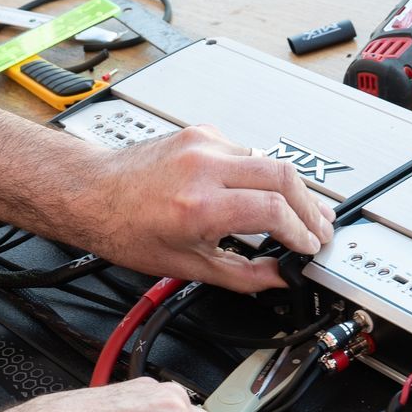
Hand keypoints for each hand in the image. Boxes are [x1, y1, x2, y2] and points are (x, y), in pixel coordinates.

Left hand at [73, 126, 336, 293]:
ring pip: (270, 160)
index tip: (308, 247)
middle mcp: (204, 166)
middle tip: (319, 229)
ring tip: (303, 213)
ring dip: (292, 189)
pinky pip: (246, 152)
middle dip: (311, 207)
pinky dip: (262, 174)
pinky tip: (264, 192)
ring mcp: (204, 144)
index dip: (301, 233)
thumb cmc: (124, 227)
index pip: (275, 211)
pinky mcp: (202, 133)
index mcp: (200, 204)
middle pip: (285, 176)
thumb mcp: (185, 265)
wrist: (92, 192)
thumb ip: (241, 275)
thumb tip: (276, 277)